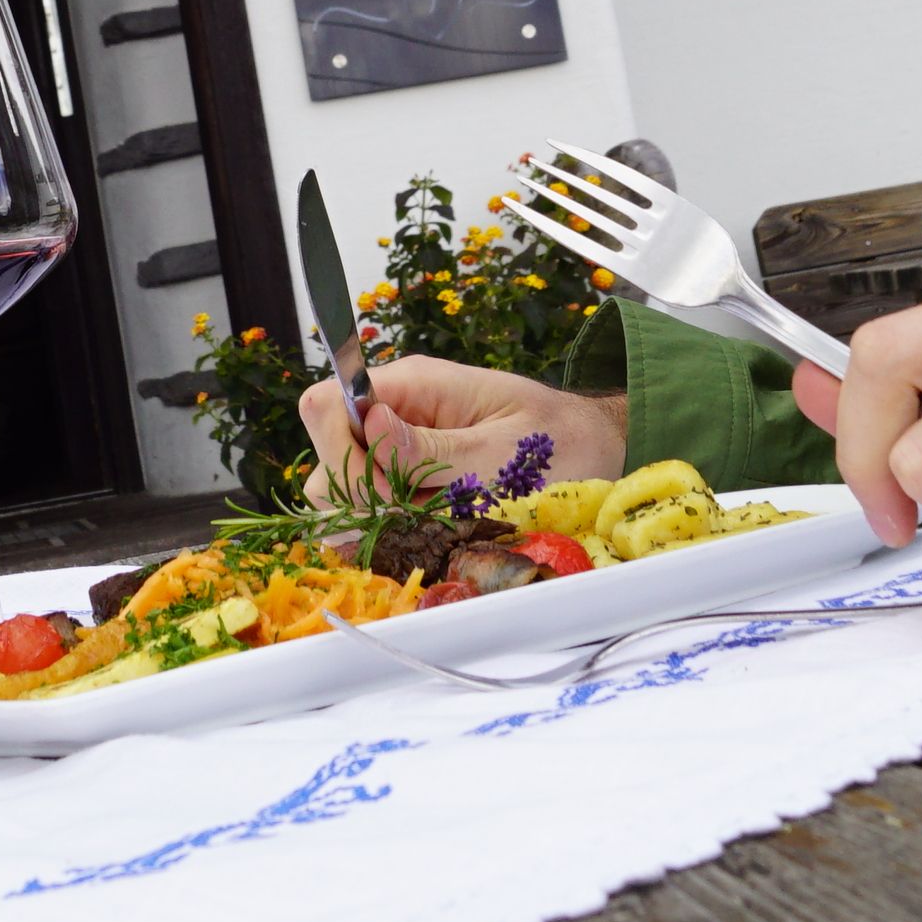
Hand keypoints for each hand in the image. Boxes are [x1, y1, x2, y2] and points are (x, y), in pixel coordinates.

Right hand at [296, 356, 626, 507]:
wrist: (594, 452)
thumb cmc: (560, 440)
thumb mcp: (505, 448)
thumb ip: (435, 448)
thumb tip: (370, 424)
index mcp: (413, 386)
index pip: (327, 405)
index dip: (341, 451)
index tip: (386, 485)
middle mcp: (395, 416)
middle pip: (326, 456)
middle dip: (360, 496)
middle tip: (423, 511)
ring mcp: (399, 452)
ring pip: (342, 494)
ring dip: (378, 520)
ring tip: (436, 523)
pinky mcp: (409, 486)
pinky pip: (372, 515)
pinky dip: (392, 535)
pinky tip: (434, 536)